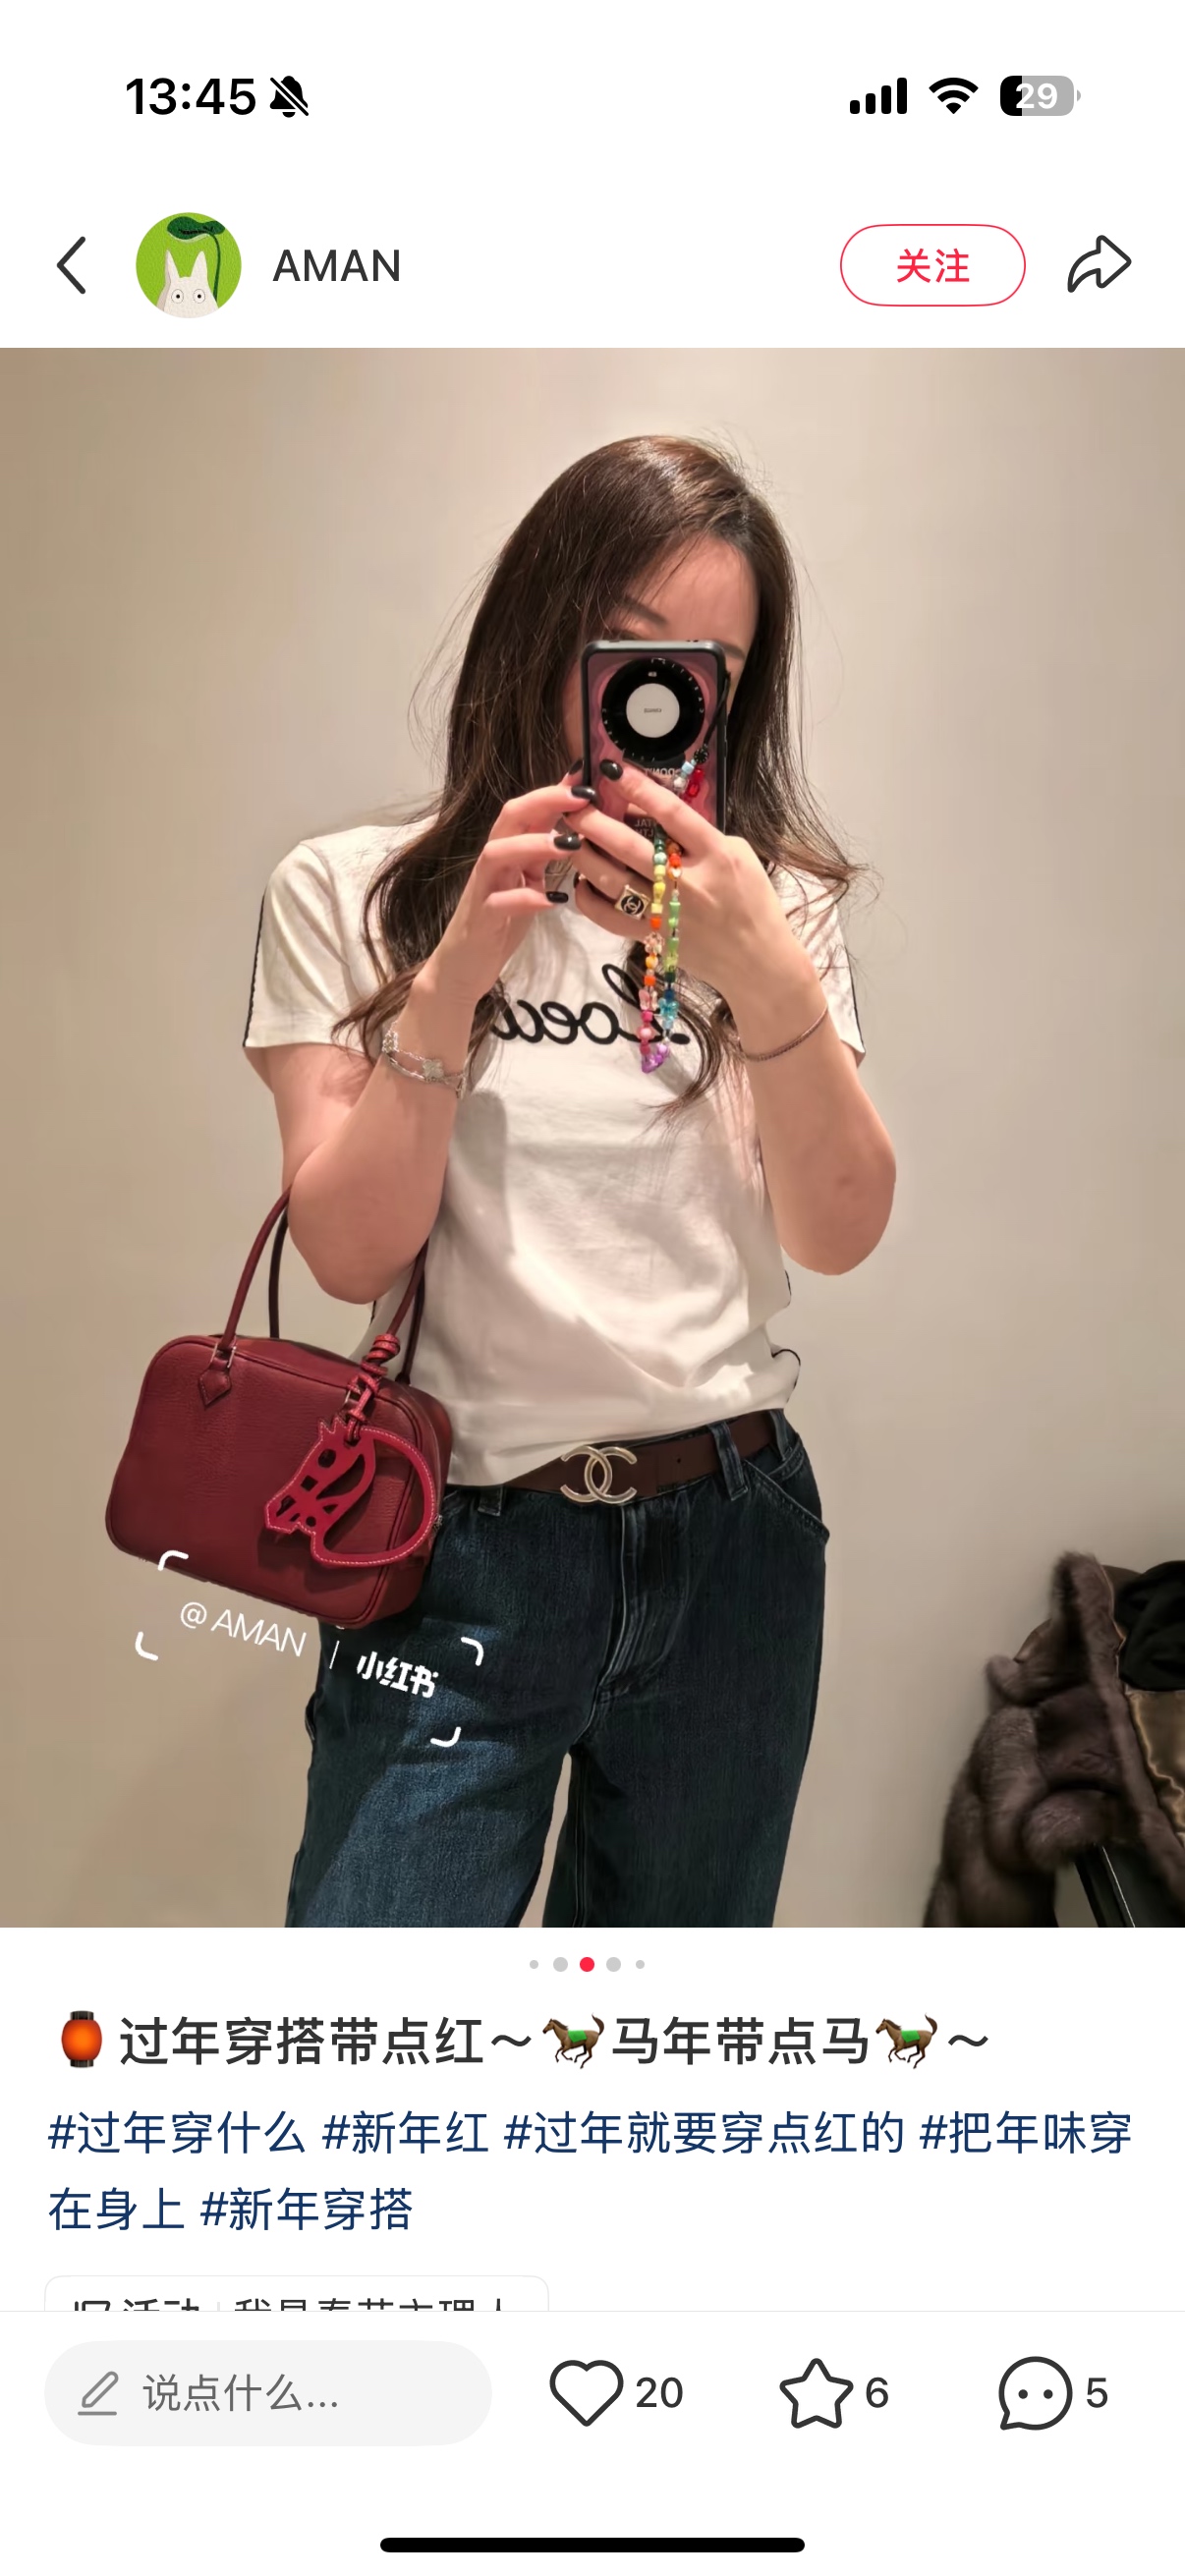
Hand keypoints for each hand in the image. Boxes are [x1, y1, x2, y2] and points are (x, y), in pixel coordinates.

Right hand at [430, 779, 585, 1004]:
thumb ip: (545, 852)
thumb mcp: (528, 880)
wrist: (462, 967)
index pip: (529, 808)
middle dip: (545, 801)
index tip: (588, 778)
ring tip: (569, 845)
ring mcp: (483, 889)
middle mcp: (493, 862)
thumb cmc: (501, 921)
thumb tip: (575, 822)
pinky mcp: (480, 920)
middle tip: (582, 798)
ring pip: (498, 853)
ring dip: (533, 844)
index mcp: (509, 849)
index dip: (557, 790)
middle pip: (510, 817)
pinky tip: (553, 900)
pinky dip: (526, 899)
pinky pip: (499, 904)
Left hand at [564, 765, 807, 1003]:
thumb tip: (656, 812)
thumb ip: (700, 833)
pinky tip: (582, 881)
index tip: (612, 770)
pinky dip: (589, 898)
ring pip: (612, 880)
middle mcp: (689, 883)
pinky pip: (609, 917)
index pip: (671, 813)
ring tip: (567, 836)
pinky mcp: (653, 938)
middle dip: (596, 821)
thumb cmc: (753, 901)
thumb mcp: (739, 854)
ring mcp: (667, 913)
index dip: (638, 788)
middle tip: (573, 804)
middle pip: (630, 846)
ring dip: (584, 855)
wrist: (758, 961)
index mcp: (716, 854)